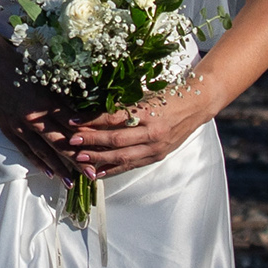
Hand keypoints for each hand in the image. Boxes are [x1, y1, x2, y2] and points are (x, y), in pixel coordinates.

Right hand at [0, 69, 85, 179]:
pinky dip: (38, 163)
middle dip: (78, 161)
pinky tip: (49, 174)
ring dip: (59, 168)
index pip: (73, 127)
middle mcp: (35, 118)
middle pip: (61, 144)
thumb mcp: (48, 80)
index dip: (89, 141)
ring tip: (71, 182)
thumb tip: (82, 118)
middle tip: (92, 175)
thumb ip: (64, 101)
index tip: (102, 151)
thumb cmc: (22, 68)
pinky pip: (26, 150)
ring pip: (44, 152)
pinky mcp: (9, 129)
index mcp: (48, 103)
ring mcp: (20, 126)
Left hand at [61, 83, 201, 178]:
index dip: (92, 120)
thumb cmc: (168, 96)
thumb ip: (123, 105)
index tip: (72, 120)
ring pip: (123, 157)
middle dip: (91, 142)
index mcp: (149, 112)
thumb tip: (91, 112)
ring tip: (80, 158)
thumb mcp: (145, 96)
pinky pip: (132, 165)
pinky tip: (97, 172)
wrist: (196, 106)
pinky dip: (113, 169)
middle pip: (116, 140)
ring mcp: (156, 147)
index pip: (114, 118)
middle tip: (72, 142)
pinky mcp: (157, 156)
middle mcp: (153, 132)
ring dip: (99, 159)